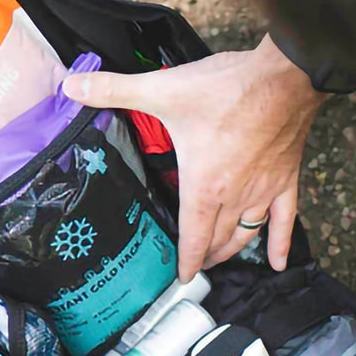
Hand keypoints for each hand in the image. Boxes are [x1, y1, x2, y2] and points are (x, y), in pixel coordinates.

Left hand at [64, 36, 326, 279]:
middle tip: (196, 266)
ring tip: (221, 259)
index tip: (181, 278)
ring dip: (232, 250)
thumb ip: (114, 90)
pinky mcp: (285, 178)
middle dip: (206, 257)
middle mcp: (235, 197)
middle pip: (219, 240)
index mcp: (204, 187)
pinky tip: (278, 263)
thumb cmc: (226, 89)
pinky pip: (285, 219)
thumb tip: (70, 86)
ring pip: (247, 234)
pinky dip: (281, 244)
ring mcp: (263, 190)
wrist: (283, 77)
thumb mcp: (163, 90)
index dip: (186, 261)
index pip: (193, 237)